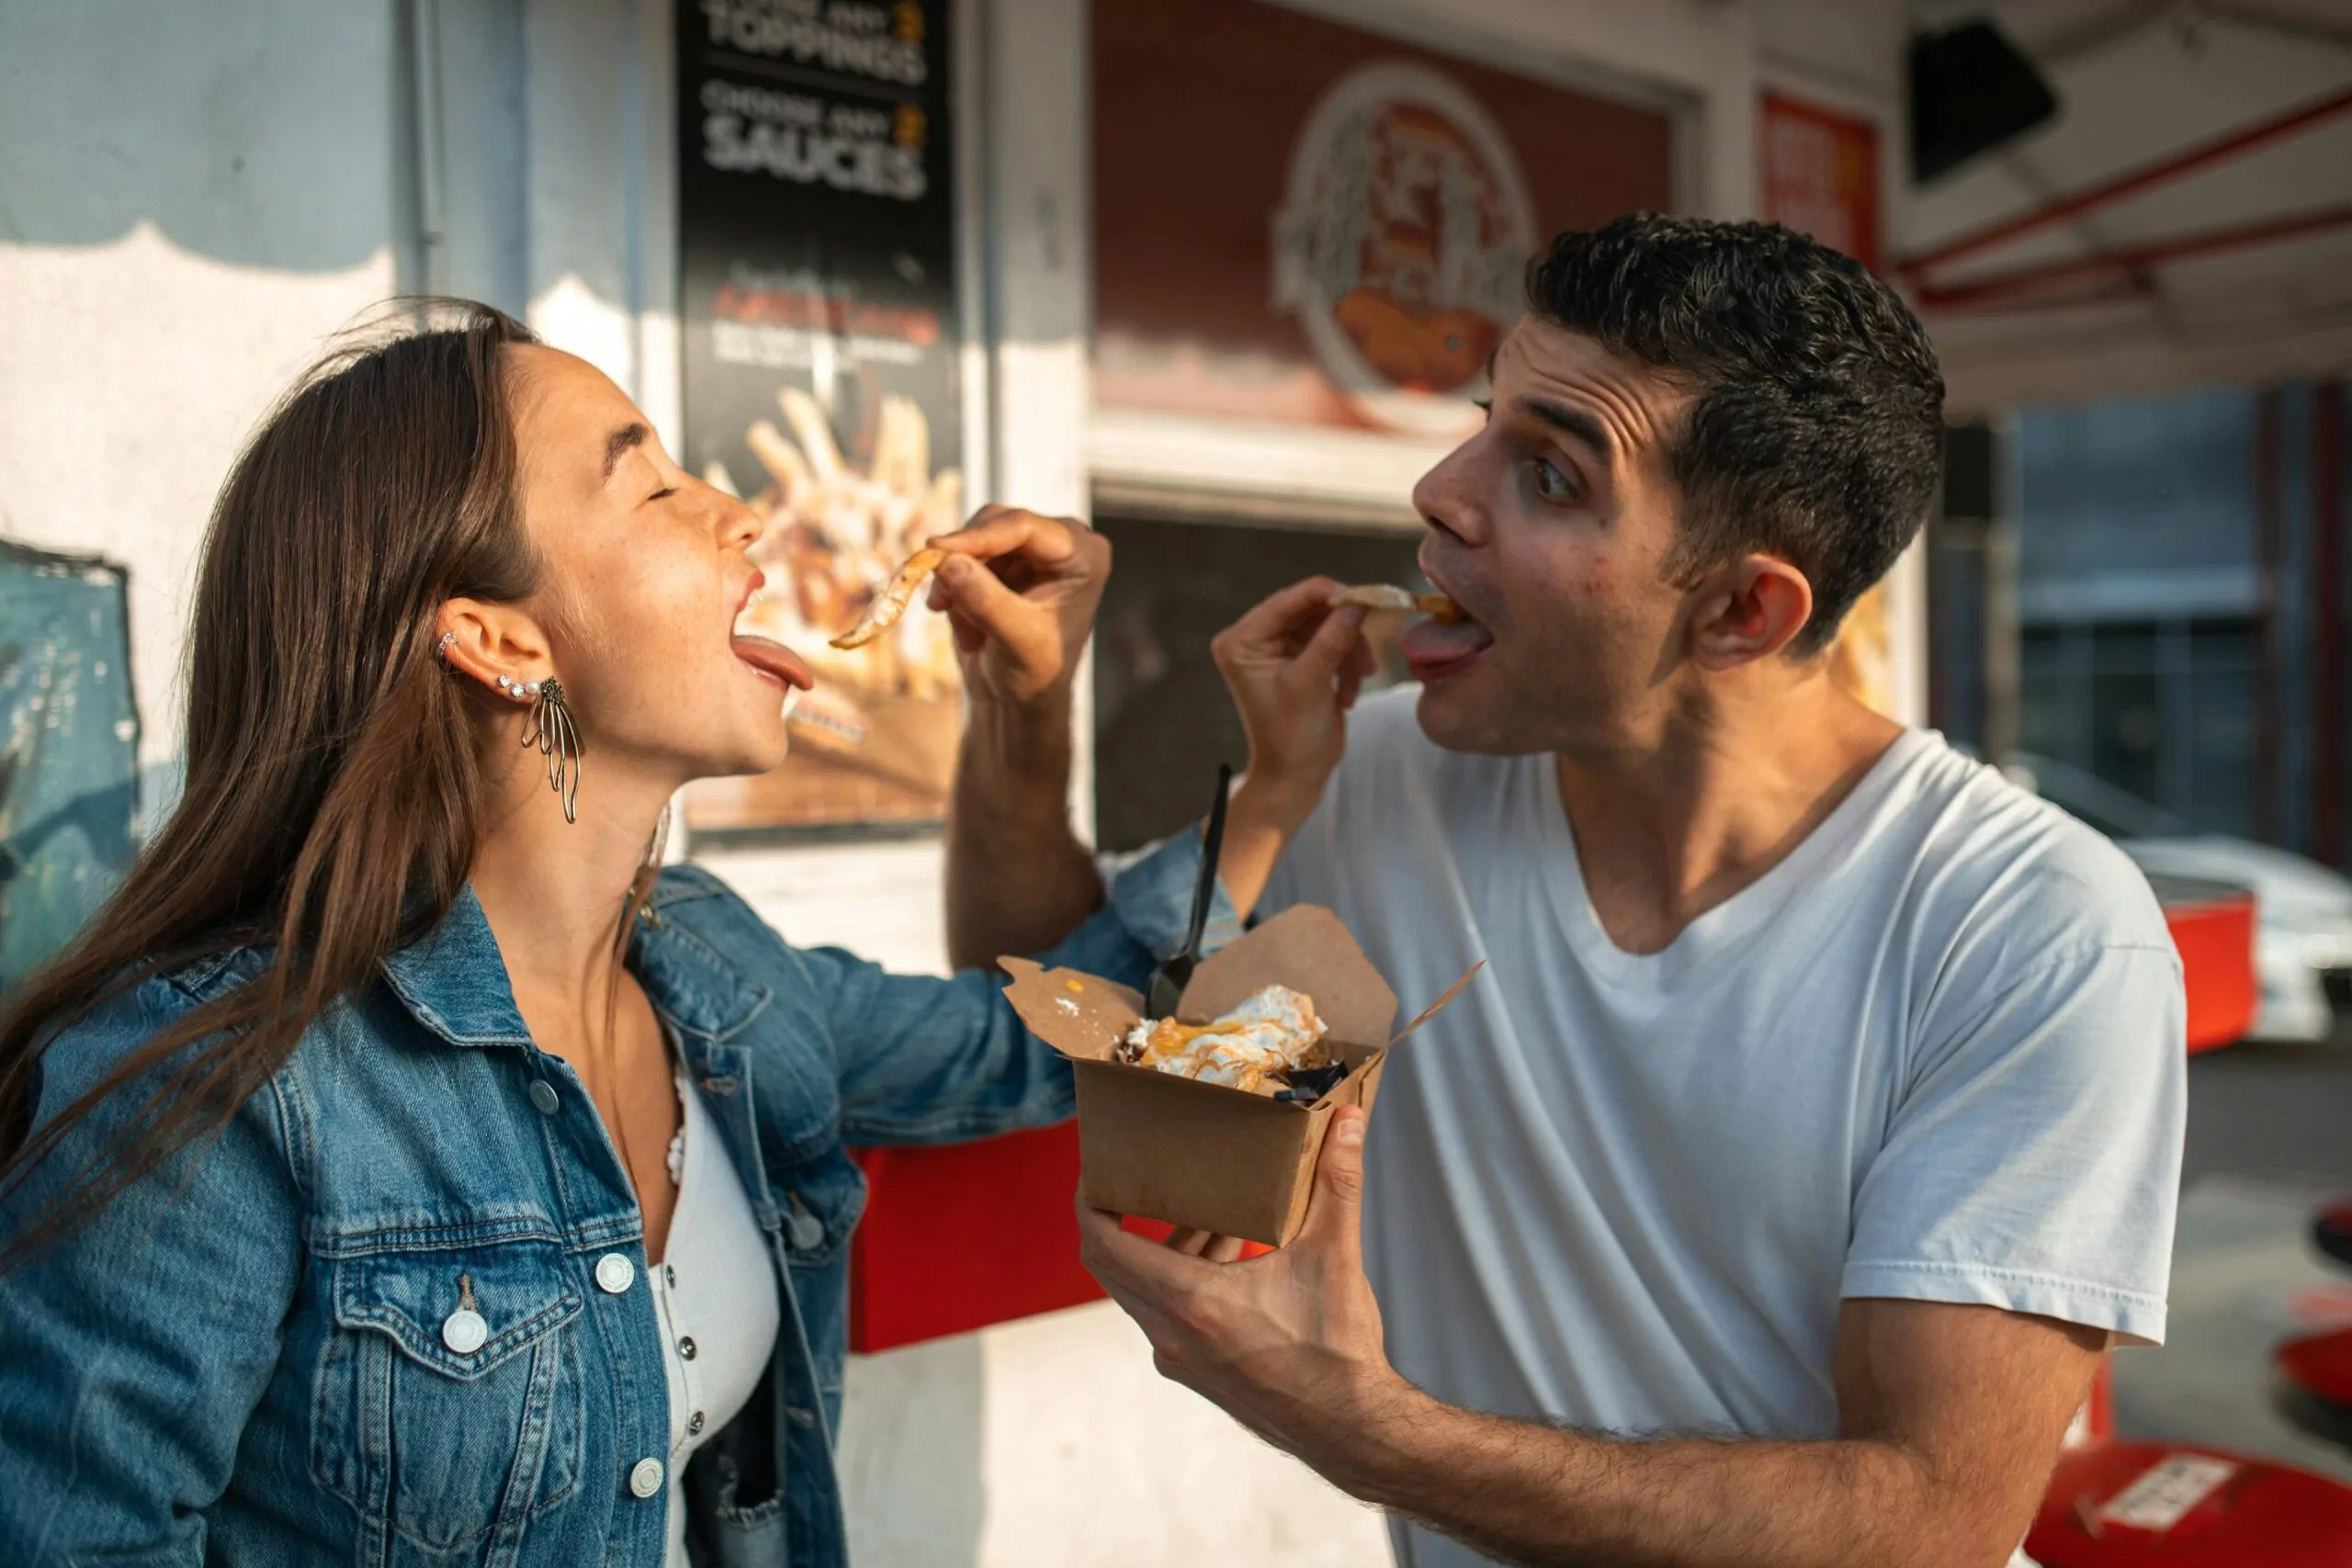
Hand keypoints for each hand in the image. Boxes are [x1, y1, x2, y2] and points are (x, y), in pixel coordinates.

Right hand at [924, 505, 1110, 707]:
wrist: (1021, 698)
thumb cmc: (1036, 674)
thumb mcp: (1016, 640)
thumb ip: (985, 600)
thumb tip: (947, 562)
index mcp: (1085, 556)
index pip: (1026, 527)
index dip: (979, 536)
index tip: (936, 549)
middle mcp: (1062, 543)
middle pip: (996, 524)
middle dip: (964, 560)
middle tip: (940, 600)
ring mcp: (1031, 550)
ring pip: (973, 540)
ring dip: (957, 583)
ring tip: (968, 630)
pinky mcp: (1004, 561)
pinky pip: (963, 558)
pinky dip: (956, 591)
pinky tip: (968, 629)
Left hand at [1074, 1107, 1417, 1489]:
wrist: (1349, 1428)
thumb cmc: (1337, 1350)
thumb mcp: (1334, 1255)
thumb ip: (1338, 1182)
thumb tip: (1349, 1119)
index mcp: (1190, 1303)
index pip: (1104, 1247)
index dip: (1088, 1204)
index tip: (1094, 1171)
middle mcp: (1172, 1334)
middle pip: (1114, 1266)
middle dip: (1122, 1218)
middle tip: (1137, 1178)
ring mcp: (1181, 1358)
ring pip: (1146, 1290)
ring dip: (1167, 1247)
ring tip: (1210, 1209)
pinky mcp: (1198, 1371)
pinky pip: (1169, 1314)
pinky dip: (1184, 1277)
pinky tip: (1234, 1253)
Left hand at [1210, 579, 1374, 832]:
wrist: (1296, 777)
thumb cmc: (1291, 737)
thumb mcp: (1310, 683)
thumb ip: (1332, 639)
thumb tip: (1359, 600)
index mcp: (1243, 640)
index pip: (1289, 600)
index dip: (1329, 595)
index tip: (1366, 599)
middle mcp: (1256, 638)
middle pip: (1312, 610)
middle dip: (1343, 632)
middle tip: (1367, 653)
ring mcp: (1279, 648)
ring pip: (1328, 626)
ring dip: (1349, 652)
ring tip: (1357, 683)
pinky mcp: (1301, 660)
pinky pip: (1333, 644)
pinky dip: (1346, 665)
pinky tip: (1347, 695)